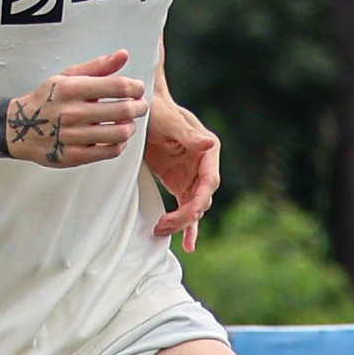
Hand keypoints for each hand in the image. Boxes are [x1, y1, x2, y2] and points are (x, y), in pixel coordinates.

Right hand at [4, 51, 145, 168]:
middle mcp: (71, 112)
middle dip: (139, 107)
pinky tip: (116, 138)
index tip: (138, 89)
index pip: (118, 86)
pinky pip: (109, 151)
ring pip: (119, 133)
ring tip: (127, 123)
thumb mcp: (67, 76)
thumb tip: (123, 55)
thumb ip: (97, 66)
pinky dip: (119, 144)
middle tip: (140, 107)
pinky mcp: (73, 155)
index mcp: (71, 88)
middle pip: (123, 110)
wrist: (18, 127)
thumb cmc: (47, 100)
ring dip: (130, 127)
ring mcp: (72, 136)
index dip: (136, 88)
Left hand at [145, 97, 221, 251]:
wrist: (143, 109)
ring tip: (161, 232)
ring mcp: (191, 176)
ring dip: (181, 223)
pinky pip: (184, 208)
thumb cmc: (158, 110)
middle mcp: (203, 166)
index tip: (187, 213)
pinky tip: (187, 245)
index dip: (199, 199)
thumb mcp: (169, 121)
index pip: (209, 182)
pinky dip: (185, 225)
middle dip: (186, 216)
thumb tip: (209, 144)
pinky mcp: (178, 183)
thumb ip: (187, 134)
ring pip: (193, 208)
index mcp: (208, 151)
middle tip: (163, 226)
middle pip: (201, 199)